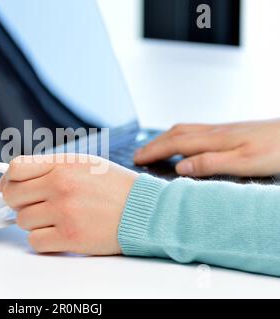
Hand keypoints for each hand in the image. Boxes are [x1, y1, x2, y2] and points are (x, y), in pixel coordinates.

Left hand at [0, 154, 137, 254]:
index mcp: (63, 165)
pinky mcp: (70, 237)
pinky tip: (57, 232)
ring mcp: (64, 212)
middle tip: (32, 204)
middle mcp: (61, 186)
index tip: (10, 186)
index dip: (8, 179)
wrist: (144, 210)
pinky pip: (35, 241)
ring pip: (22, 220)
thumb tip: (16, 178)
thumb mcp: (84, 163)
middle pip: (12, 196)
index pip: (16, 168)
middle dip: (18, 202)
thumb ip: (50, 167)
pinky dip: (42, 239)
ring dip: (33, 222)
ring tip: (53, 218)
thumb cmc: (115, 187)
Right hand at [134, 119, 279, 176]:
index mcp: (215, 139)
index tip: (136, 159)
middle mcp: (215, 131)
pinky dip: (181, 137)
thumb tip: (180, 167)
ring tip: (155, 148)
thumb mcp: (245, 163)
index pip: (175, 144)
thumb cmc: (278, 150)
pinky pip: (196, 131)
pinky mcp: (231, 131)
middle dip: (155, 143)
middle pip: (176, 133)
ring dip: (166, 138)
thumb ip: (211, 163)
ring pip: (185, 130)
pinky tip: (186, 145)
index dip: (154, 151)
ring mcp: (223, 129)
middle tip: (139, 154)